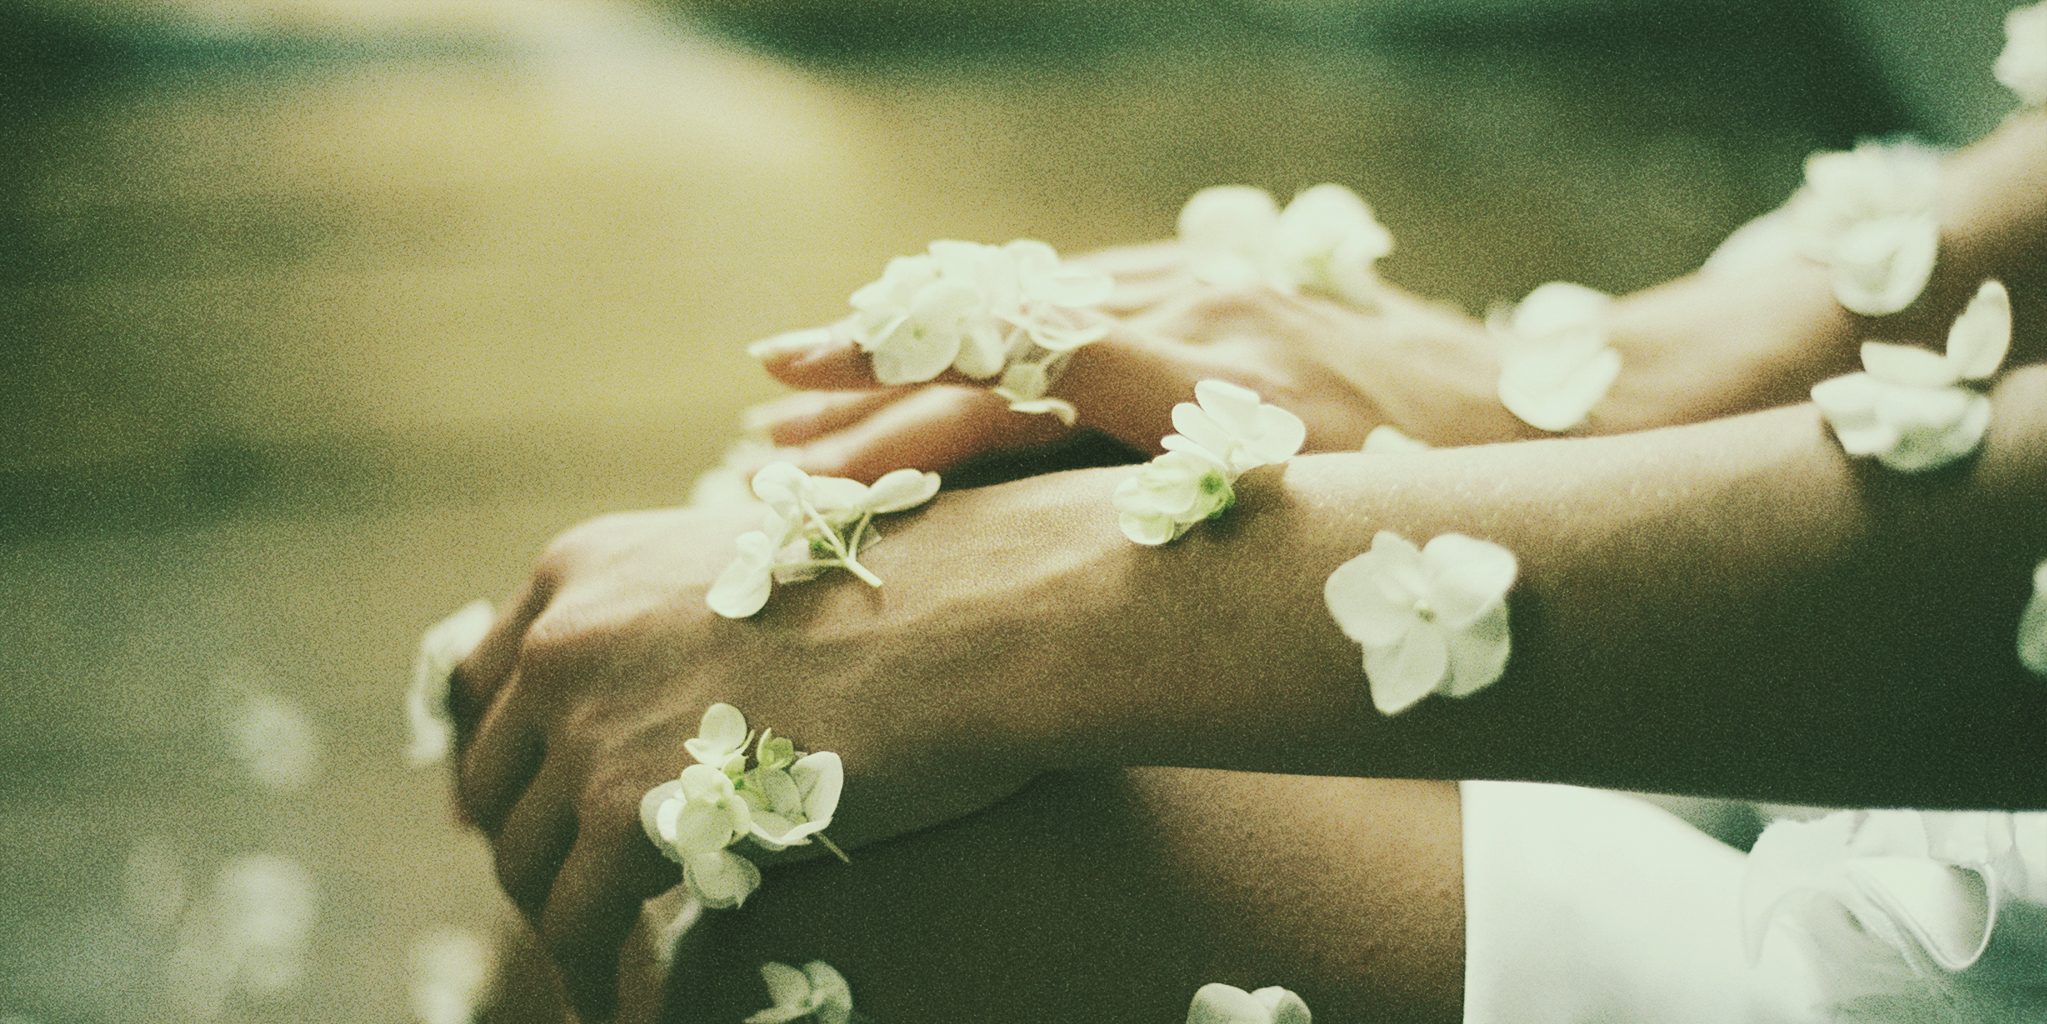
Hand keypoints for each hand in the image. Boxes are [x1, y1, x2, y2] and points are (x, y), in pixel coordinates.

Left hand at [448, 476, 1128, 1019]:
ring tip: (606, 952)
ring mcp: (586, 720)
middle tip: (580, 891)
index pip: (486, 679)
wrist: (971, 616)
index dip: (503, 757)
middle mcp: (565, 633)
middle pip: (492, 773)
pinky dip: (591, 971)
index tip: (529, 808)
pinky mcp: (624, 804)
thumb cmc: (903, 595)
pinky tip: (622, 1005)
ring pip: (525, 857)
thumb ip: (669, 625)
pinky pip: (577, 921)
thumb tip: (653, 712)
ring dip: (560, 916)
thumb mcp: (745, 573)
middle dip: (530, 841)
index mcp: (584, 565)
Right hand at [742, 242, 1538, 482]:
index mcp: (1215, 383)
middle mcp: (1197, 313)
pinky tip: (918, 340)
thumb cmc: (1451, 514)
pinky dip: (985, 318)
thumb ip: (1210, 557)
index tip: (799, 449)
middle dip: (869, 388)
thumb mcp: (1339, 556)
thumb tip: (1074, 604)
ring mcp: (1206, 284)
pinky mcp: (1217, 277)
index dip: (902, 414)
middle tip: (757, 431)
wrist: (1560, 409)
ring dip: (907, 345)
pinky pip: (1077, 288)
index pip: (1021, 385)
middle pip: (999, 342)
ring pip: (1022, 304)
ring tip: (793, 379)